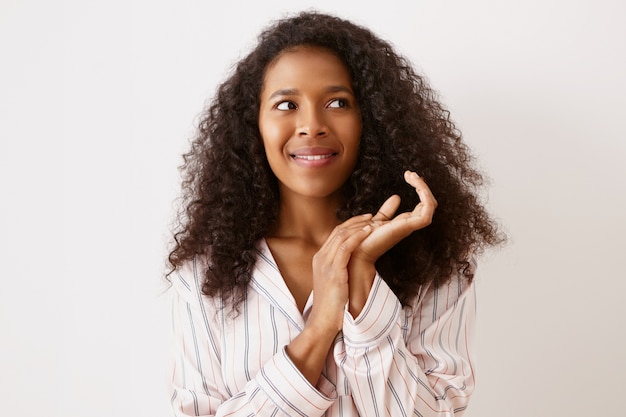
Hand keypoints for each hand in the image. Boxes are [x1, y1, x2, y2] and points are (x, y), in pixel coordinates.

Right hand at [307, 214, 373, 332]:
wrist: (322, 323)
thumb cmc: (332, 307)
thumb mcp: (333, 283)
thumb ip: (339, 270)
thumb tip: (352, 266)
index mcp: (320, 259)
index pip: (335, 234)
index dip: (351, 225)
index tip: (366, 220)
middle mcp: (320, 258)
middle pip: (338, 231)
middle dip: (356, 221)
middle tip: (373, 216)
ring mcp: (325, 264)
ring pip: (342, 235)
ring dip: (359, 226)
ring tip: (374, 221)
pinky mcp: (333, 271)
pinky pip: (345, 247)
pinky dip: (358, 236)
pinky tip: (369, 232)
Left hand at [347, 171, 436, 315]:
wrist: (354, 254)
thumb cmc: (361, 240)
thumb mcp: (376, 220)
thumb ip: (386, 211)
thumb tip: (396, 197)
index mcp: (403, 223)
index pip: (421, 206)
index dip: (420, 190)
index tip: (409, 175)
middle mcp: (409, 225)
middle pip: (428, 205)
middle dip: (423, 187)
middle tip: (411, 174)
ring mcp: (409, 227)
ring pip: (430, 206)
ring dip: (424, 189)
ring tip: (412, 176)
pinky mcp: (407, 227)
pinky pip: (426, 212)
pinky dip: (424, 195)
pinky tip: (414, 183)